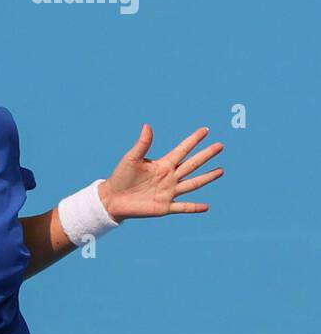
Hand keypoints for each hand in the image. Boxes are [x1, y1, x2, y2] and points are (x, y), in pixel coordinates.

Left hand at [98, 125, 223, 222]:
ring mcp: (168, 192)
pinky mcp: (164, 207)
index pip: (182, 150)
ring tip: (221, 171)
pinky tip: (206, 207)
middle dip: (206, 155)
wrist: (112, 199)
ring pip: (192, 183)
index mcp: (163, 164)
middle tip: (220, 146)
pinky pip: (182, 207)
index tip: (205, 130)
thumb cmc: (120, 177)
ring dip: (207, 177)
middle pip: (192, 164)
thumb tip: (147, 126)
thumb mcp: (131, 159)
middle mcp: (169, 177)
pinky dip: (194, 207)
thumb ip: (142, 144)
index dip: (193, 140)